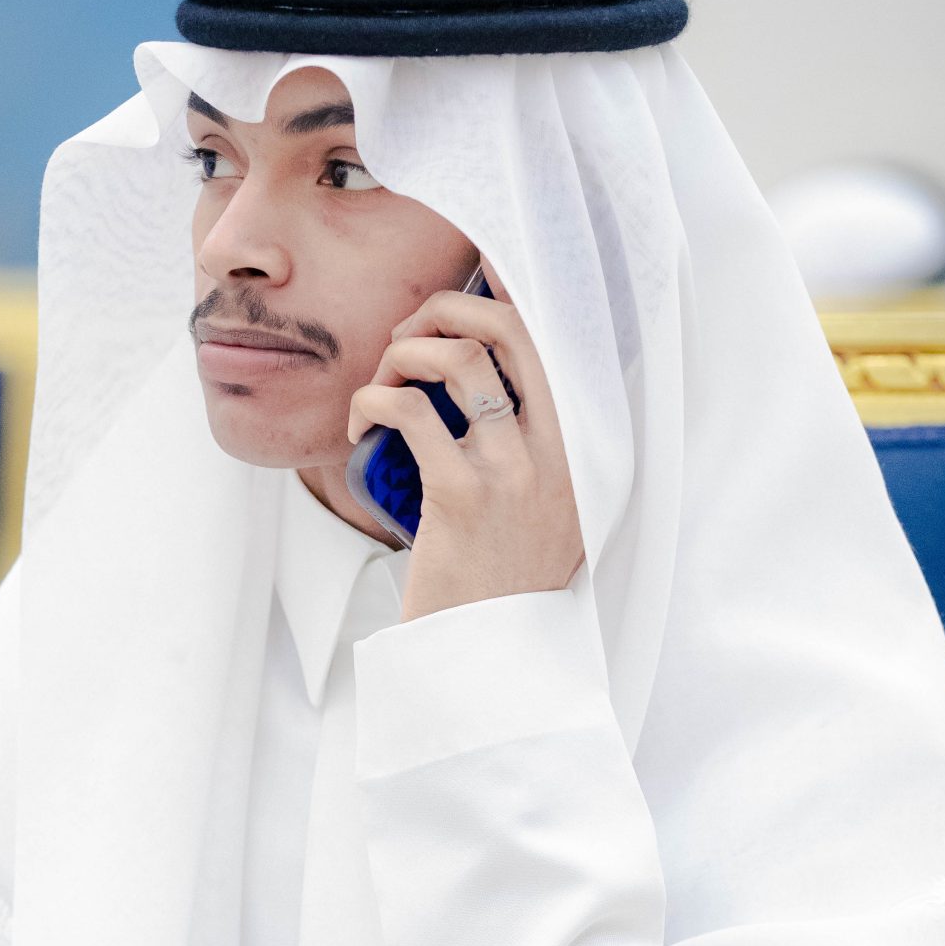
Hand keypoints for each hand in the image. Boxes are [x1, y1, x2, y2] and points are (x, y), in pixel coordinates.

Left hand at [346, 264, 584, 620]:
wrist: (486, 654)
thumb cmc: (503, 580)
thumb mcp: (549, 510)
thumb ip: (538, 451)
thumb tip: (492, 381)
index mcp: (584, 447)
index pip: (556, 339)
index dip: (505, 296)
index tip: (462, 292)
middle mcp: (559, 450)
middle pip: (509, 329)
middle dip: (447, 309)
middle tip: (407, 336)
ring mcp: (513, 471)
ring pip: (456, 360)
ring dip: (403, 353)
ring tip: (382, 384)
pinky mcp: (460, 495)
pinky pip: (409, 412)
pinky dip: (373, 400)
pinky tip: (361, 422)